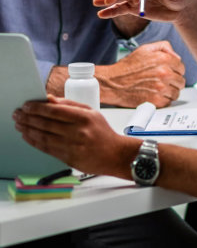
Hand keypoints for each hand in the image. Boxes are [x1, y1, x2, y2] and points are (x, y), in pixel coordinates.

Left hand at [13, 95, 131, 176]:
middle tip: (18, 114)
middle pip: (46, 124)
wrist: (115, 154)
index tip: (27, 105)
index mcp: (84, 117)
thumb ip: (69, 105)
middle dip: (28, 118)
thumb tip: (49, 99)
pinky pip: (47, 149)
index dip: (38, 108)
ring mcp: (72, 147)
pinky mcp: (68, 158)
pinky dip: (34, 142)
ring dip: (28, 130)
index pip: (55, 111)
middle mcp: (77, 132)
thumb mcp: (90, 112)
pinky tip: (28, 136)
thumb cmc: (103, 132)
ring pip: (44, 137)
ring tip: (19, 124)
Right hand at [96, 41, 185, 107]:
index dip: (174, 70)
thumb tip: (176, 55)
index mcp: (164, 59)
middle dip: (173, 81)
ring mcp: (161, 88)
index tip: (168, 72)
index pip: (181, 67)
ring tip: (158, 88)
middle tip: (162, 81)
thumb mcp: (145, 49)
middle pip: (180, 81)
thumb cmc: (128, 67)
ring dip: (169, 91)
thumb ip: (163, 47)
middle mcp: (164, 73)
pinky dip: (163, 100)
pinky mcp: (157, 101)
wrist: (113, 83)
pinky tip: (154, 94)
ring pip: (176, 92)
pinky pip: (168, 102)